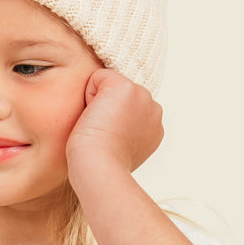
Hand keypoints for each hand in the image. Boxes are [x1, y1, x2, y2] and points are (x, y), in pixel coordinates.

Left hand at [64, 67, 163, 184]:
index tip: (110, 143)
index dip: (112, 122)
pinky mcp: (124, 87)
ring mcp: (142, 96)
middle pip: (119, 95)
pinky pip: (98, 78)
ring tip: (100, 127)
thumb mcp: (123, 151)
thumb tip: (116, 128)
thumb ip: (127, 134)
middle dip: (107, 110)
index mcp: (155, 126)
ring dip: (99, 103)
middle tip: (104, 135)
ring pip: (109, 86)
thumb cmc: (102, 166)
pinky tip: (94, 116)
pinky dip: (89, 94)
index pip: (128, 109)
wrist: (99, 166)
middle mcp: (153, 109)